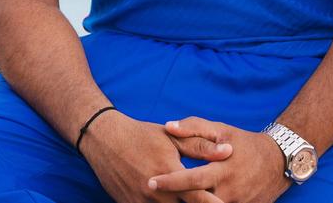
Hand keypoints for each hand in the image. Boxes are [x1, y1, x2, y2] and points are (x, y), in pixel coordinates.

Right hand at [80, 110, 232, 202]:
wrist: (104, 139)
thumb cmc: (141, 135)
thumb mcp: (172, 137)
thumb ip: (201, 147)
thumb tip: (228, 151)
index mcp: (170, 172)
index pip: (199, 197)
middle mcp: (155, 192)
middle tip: (215, 202)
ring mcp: (140, 202)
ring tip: (185, 200)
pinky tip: (169, 201)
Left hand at [148, 117, 290, 202]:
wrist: (279, 161)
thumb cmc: (245, 142)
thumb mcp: (222, 129)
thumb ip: (194, 127)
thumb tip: (169, 126)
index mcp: (222, 169)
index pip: (191, 179)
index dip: (170, 182)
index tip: (151, 181)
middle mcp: (229, 191)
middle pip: (197, 201)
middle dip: (175, 199)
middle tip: (152, 194)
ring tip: (170, 199)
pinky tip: (193, 201)